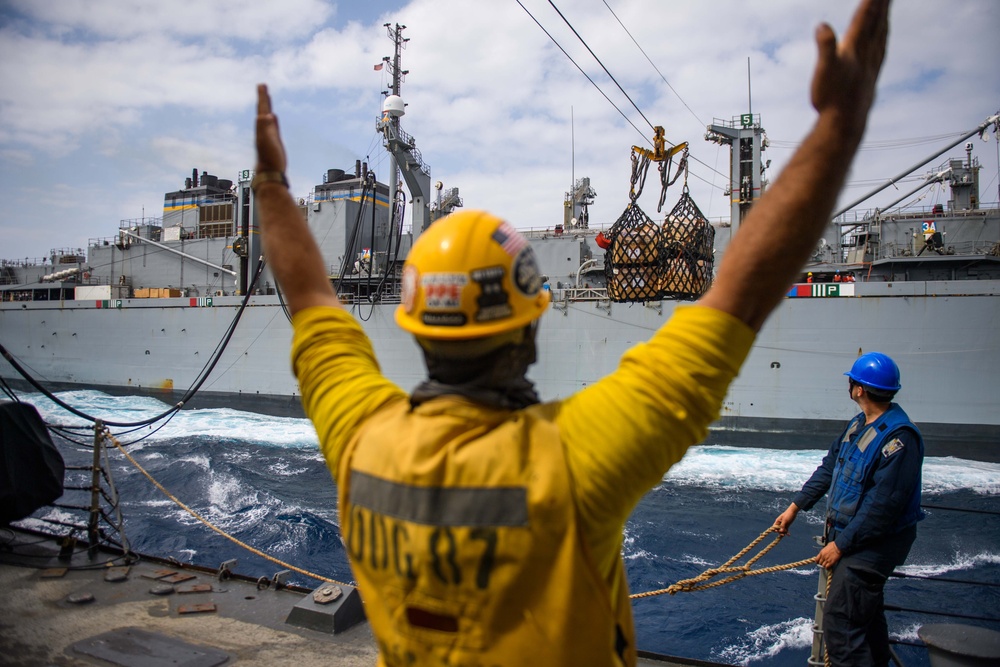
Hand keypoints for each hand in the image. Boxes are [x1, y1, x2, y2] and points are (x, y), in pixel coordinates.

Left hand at [256, 84, 286, 174]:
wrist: (270, 172)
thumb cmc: (269, 158)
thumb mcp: (267, 141)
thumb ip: (265, 128)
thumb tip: (267, 115)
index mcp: (262, 127)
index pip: (262, 109)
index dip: (263, 97)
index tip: (262, 85)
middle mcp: (264, 129)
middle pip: (263, 110)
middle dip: (263, 98)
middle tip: (262, 85)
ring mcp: (269, 135)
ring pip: (268, 117)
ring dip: (267, 107)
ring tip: (267, 98)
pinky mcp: (274, 141)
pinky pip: (274, 126)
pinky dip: (273, 119)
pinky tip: (273, 117)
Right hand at [773, 504, 798, 535]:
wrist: (793, 511)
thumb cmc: (788, 515)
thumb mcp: (785, 520)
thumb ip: (782, 526)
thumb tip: (781, 531)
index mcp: (777, 521)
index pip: (774, 527)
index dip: (775, 530)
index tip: (778, 531)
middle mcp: (780, 523)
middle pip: (778, 530)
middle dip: (780, 532)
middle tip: (783, 534)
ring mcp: (783, 524)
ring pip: (782, 530)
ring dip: (784, 533)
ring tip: (787, 534)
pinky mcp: (787, 525)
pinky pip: (786, 530)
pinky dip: (787, 532)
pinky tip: (789, 534)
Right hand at [810, 0, 889, 133]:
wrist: (845, 124)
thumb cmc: (831, 98)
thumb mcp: (823, 71)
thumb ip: (825, 47)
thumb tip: (822, 26)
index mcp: (855, 49)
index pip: (865, 17)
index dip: (872, 0)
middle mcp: (867, 53)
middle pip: (878, 21)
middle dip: (882, 3)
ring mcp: (872, 63)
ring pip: (882, 33)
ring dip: (885, 16)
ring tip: (887, 4)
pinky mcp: (872, 74)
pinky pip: (881, 47)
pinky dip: (883, 35)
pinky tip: (882, 36)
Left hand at [816, 541, 841, 568]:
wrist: (838, 547)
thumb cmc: (833, 545)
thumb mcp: (826, 547)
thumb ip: (824, 550)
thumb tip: (825, 551)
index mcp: (821, 552)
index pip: (816, 559)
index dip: (817, 561)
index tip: (818, 562)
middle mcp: (823, 557)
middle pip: (820, 563)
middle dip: (821, 564)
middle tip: (823, 564)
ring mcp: (827, 560)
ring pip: (823, 565)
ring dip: (824, 566)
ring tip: (826, 566)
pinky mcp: (831, 562)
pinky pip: (827, 567)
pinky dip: (827, 568)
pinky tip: (828, 567)